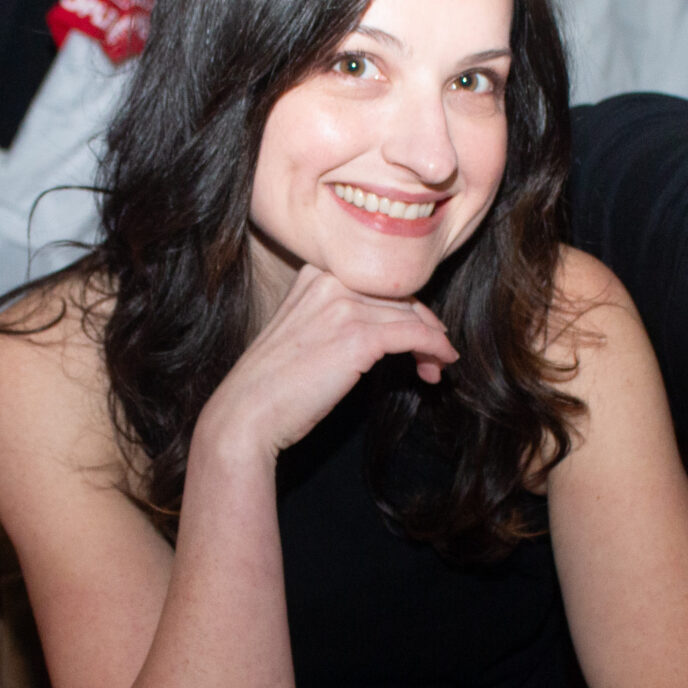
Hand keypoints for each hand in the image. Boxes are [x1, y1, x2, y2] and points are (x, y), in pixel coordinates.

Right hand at [195, 264, 458, 463]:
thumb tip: (383, 324)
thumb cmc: (273, 383)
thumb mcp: (302, 331)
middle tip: (434, 356)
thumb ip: (335, 315)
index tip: (419, 330)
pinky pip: (414, 335)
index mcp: (315, 274)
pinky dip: (435, 348)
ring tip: (434, 369)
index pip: (377, 281)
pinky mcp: (358, 337)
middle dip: (423, 325)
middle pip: (398, 295)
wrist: (246, 413)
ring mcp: (343, 306)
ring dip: (432, 343)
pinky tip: (441, 363)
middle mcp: (330, 281)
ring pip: (411, 315)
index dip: (404, 305)